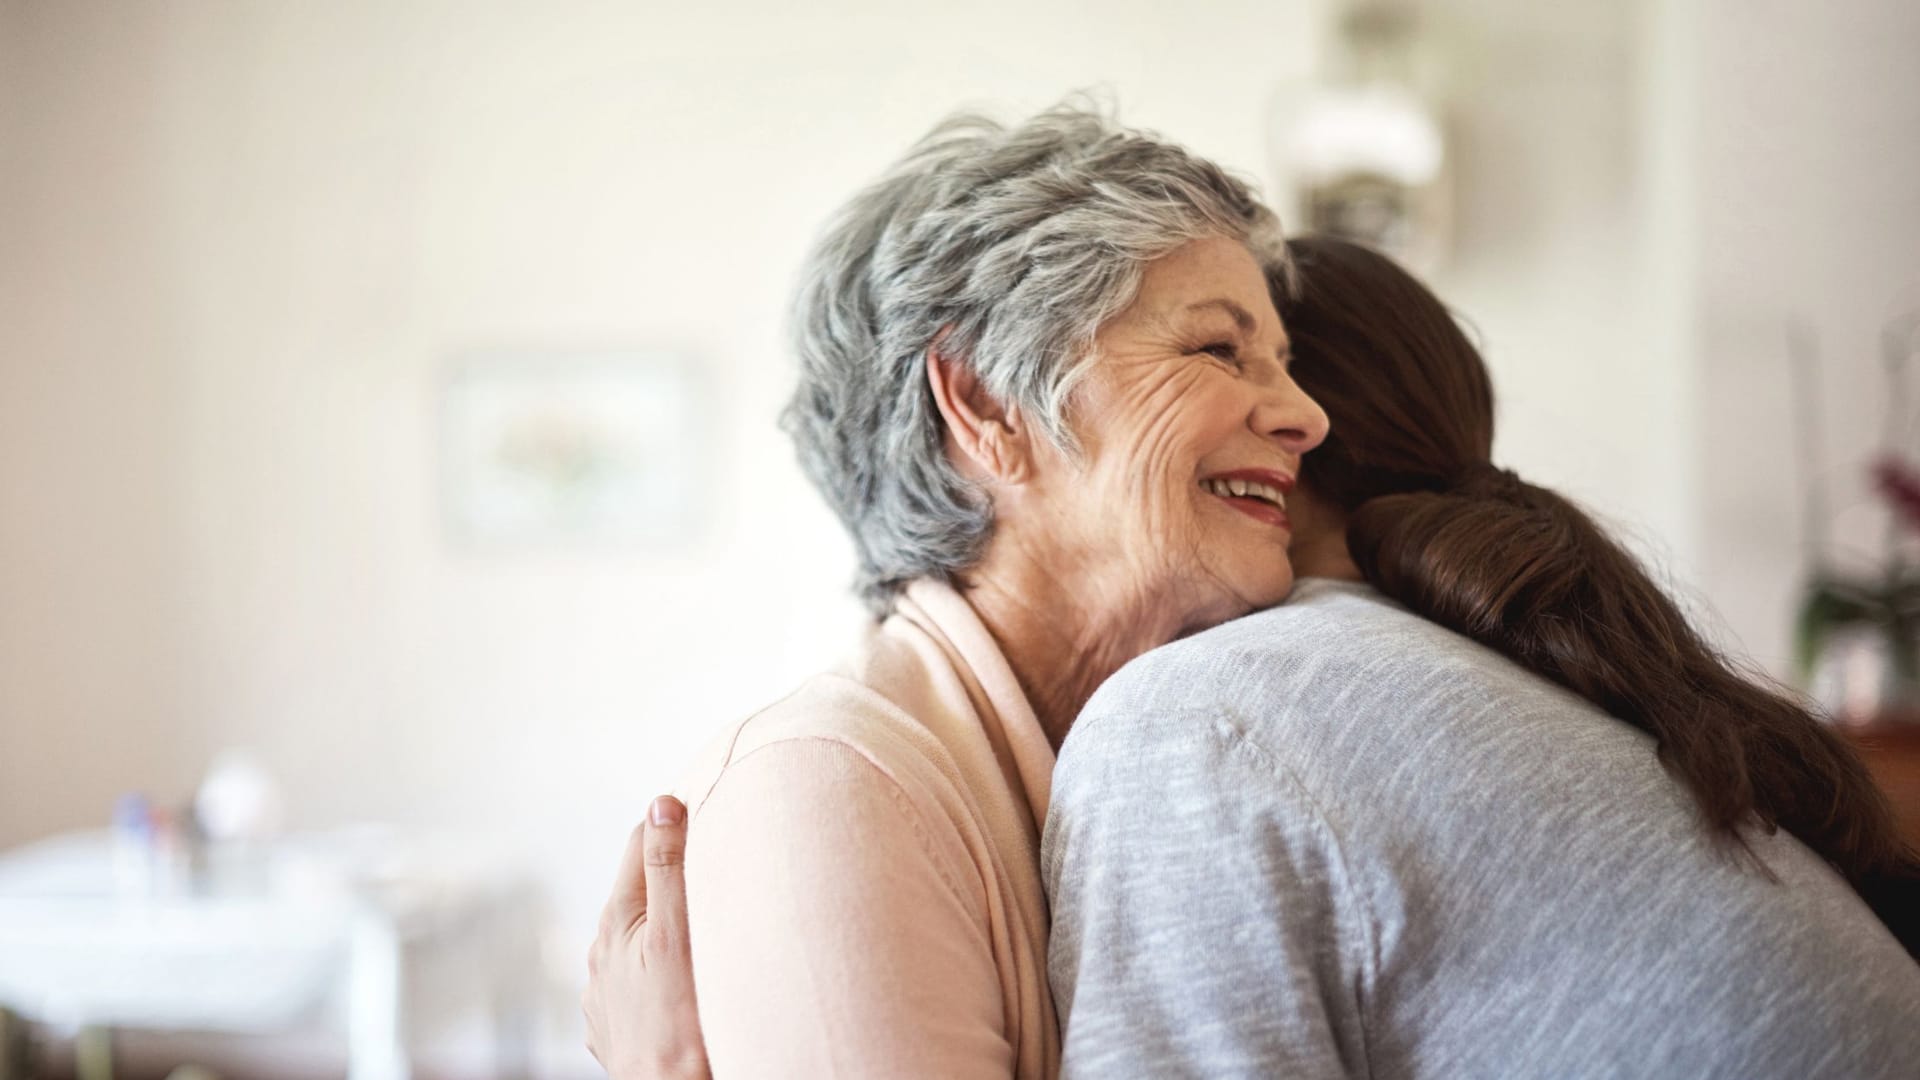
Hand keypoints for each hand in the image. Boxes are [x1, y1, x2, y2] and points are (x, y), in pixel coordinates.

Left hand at [584, 795, 710, 1078]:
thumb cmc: (684, 1025)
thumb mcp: (680, 935)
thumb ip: (669, 868)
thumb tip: (661, 803)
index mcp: (616, 919)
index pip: (640, 841)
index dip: (674, 824)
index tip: (708, 818)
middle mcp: (600, 951)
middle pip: (638, 891)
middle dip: (672, 879)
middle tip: (714, 878)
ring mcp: (602, 991)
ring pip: (636, 939)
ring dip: (662, 930)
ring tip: (700, 939)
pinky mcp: (611, 1024)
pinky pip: (635, 981)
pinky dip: (656, 973)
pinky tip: (679, 987)